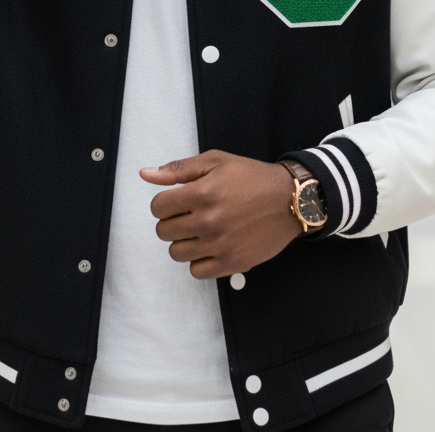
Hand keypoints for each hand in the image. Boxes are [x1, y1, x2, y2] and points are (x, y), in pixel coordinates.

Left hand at [141, 150, 301, 279]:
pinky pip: (197, 271)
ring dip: (183, 241)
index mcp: (202, 192)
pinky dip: (199, 260)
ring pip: (176, 253)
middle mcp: (209, 221)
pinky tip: (210, 245)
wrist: (289, 200)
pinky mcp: (233, 263)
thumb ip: (177, 169)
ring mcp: (221, 245)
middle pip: (164, 231)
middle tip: (190, 214)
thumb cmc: (251, 177)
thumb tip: (145, 174)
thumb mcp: (215, 162)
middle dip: (172, 221)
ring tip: (200, 229)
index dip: (164, 202)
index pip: (158, 207)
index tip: (178, 200)